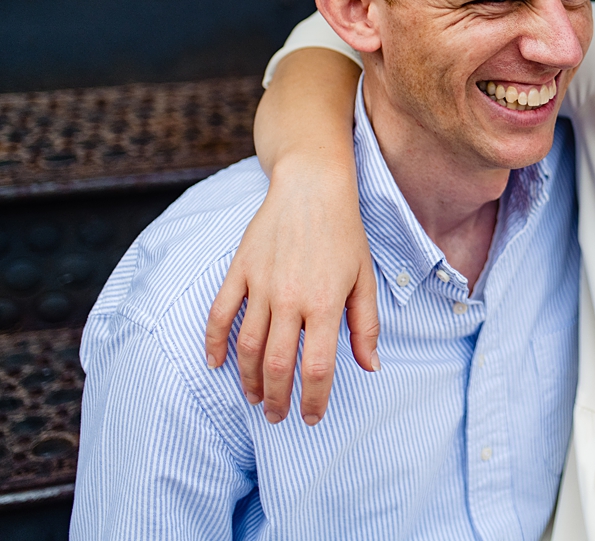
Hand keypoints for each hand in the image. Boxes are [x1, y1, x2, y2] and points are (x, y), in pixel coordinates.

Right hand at [204, 155, 379, 424]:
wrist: (312, 186)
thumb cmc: (345, 234)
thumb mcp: (365, 278)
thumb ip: (366, 326)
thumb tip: (370, 367)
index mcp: (325, 304)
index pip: (317, 367)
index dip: (314, 399)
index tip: (311, 417)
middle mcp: (290, 299)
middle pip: (278, 365)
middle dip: (278, 399)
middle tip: (278, 417)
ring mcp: (261, 284)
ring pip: (248, 346)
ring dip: (249, 379)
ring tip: (255, 397)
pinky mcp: (239, 270)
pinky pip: (220, 314)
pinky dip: (214, 343)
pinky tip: (216, 364)